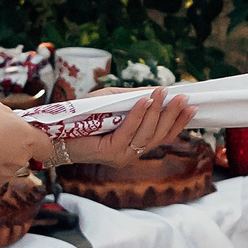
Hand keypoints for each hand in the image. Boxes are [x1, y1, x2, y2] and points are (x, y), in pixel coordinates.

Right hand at [0, 97, 44, 192]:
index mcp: (28, 139)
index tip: (32, 138)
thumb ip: (7, 115)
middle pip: (24, 156)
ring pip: (7, 167)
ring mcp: (6, 176)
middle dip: (13, 148)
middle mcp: (21, 160)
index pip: (47, 147)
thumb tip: (10, 120)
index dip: (40, 143)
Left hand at [48, 87, 197, 167]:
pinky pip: (129, 132)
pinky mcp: (110, 153)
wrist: (54, 130)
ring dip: (158, 112)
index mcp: (134, 146)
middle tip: (183, 97)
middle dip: (173, 115)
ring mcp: (122, 156)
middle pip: (159, 135)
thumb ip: (132, 99)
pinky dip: (139, 115)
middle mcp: (131, 154)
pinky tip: (145, 100)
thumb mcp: (112, 102)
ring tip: (164, 93)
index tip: (192, 106)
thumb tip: (155, 91)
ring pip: (147, 134)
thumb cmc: (82, 116)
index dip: (178, 122)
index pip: (163, 136)